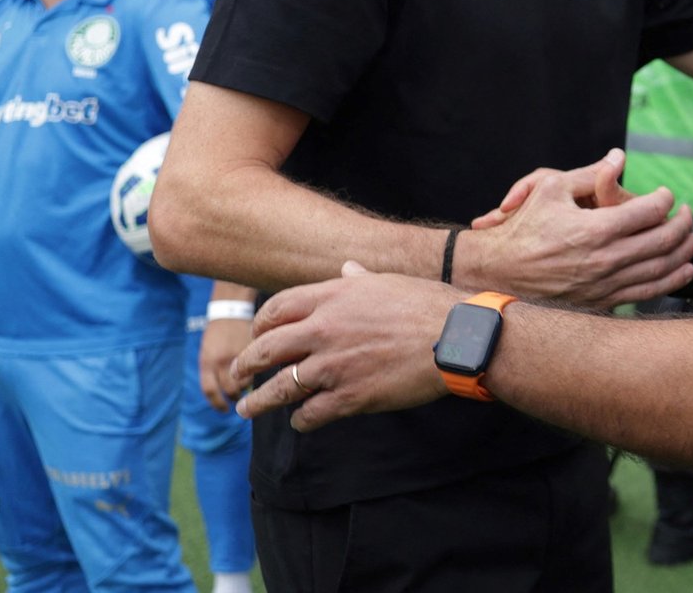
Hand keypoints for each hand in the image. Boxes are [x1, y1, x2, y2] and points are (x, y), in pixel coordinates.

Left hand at [200, 318, 253, 411]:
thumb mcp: (208, 353)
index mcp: (207, 362)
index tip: (224, 409)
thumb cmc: (217, 334)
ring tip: (250, 383)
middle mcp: (222, 360)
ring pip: (247, 381)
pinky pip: (258, 368)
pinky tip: (259, 371)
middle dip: (236, 397)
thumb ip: (214, 372)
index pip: (211, 391)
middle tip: (241, 399)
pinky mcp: (255, 349)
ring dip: (248, 386)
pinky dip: (259, 373)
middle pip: (230, 389)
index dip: (217, 403)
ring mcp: (240, 354)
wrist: (230, 310)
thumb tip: (226, 394)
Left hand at [233, 261, 458, 432]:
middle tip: (237, 374)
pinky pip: (310, 415)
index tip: (255, 337)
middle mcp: (324, 329)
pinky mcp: (349, 397)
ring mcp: (333, 366)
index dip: (259, 326)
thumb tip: (346, 270)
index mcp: (333, 296)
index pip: (276, 309)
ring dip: (258, 401)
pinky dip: (300, 421)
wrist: (455, 338)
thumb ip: (358, 280)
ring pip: (279, 388)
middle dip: (245, 364)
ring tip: (246, 408)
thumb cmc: (428, 304)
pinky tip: (300, 422)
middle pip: (266, 350)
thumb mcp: (389, 282)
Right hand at [458, 153, 692, 307]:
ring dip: (683, 252)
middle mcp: (605, 260)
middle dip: (682, 224)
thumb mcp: (551, 189)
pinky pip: (646, 292)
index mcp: (596, 228)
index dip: (664, 198)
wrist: (499, 273)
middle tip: (688, 213)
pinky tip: (681, 269)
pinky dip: (670, 280)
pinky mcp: (602, 301)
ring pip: (659, 268)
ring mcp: (605, 284)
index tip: (666, 193)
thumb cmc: (524, 226)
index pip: (648, 211)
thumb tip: (619, 157)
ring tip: (692, 239)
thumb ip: (591, 173)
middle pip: (662, 240)